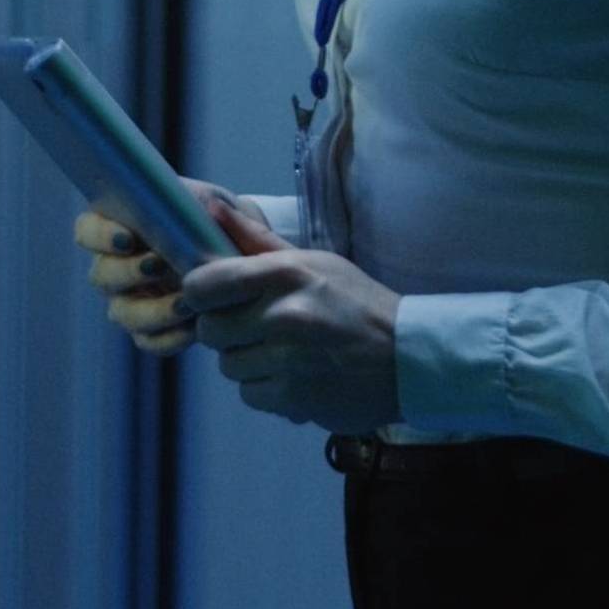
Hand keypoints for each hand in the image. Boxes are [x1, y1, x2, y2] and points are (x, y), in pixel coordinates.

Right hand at [73, 177, 263, 355]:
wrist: (235, 252)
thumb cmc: (210, 219)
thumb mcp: (204, 200)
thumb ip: (191, 200)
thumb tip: (196, 205)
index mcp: (115, 228)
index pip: (87, 231)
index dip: (100, 236)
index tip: (127, 239)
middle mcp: (114, 268)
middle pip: (102, 276)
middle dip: (128, 272)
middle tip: (159, 265)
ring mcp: (129, 302)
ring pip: (123, 313)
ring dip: (152, 310)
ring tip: (186, 303)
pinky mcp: (151, 331)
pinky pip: (150, 342)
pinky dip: (170, 337)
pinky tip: (193, 327)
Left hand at [179, 203, 403, 436]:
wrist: (408, 356)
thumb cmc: (356, 302)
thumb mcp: (314, 261)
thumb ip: (256, 241)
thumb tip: (211, 210)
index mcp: (285, 273)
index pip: (204, 284)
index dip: (200, 294)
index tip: (211, 299)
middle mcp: (283, 315)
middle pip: (210, 330)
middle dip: (226, 331)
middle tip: (256, 327)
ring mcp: (288, 360)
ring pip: (228, 366)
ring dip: (248, 362)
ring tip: (283, 352)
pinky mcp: (294, 398)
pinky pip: (250, 395)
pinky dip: (267, 389)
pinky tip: (295, 376)